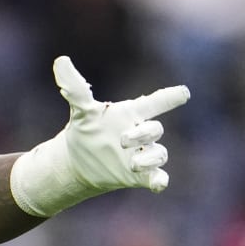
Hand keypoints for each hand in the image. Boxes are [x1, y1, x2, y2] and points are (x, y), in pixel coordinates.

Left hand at [10, 57, 189, 217]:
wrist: (79, 161)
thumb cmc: (86, 129)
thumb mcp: (80, 109)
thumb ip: (75, 87)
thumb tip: (61, 61)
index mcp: (131, 114)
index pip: (154, 103)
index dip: (169, 98)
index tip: (183, 93)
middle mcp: (140, 133)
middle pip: (156, 130)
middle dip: (144, 134)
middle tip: (123, 139)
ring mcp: (142, 155)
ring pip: (159, 154)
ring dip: (151, 158)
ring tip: (134, 163)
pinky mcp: (140, 175)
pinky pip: (157, 178)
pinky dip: (159, 181)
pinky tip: (159, 184)